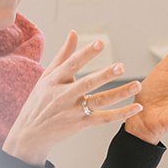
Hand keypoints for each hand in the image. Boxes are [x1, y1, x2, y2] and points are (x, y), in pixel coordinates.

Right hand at [2, 31, 142, 165]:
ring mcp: (72, 111)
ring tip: (137, 85)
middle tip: (122, 66)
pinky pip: (104, 118)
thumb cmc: (40, 101)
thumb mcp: (47, 77)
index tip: (100, 43)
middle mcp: (63, 95)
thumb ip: (63, 55)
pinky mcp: (80, 124)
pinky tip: (136, 108)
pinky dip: (121, 114)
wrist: (30, 134)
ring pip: (99, 101)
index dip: (86, 53)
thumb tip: (74, 32)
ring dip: (120, 94)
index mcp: (54, 80)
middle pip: (87, 84)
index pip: (71, 64)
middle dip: (104, 75)